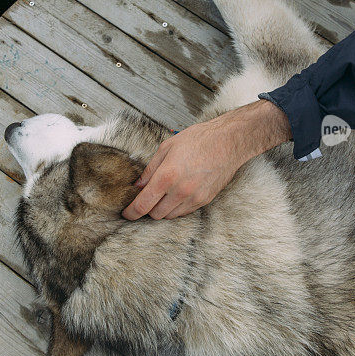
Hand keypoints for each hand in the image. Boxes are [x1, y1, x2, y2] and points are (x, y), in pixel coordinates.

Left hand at [122, 100, 291, 219]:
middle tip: (145, 198)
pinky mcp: (205, 201)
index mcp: (167, 176)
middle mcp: (180, 191)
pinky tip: (176, 194)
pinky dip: (176, 208)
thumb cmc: (198, 140)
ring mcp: (194, 198)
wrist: (228, 142)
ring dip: (162, 209)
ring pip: (169, 216)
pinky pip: (184, 212)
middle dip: (147, 209)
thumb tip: (137, 186)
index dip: (131, 213)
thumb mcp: (167, 148)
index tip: (126, 214)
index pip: (143, 205)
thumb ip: (149, 169)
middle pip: (155, 214)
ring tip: (162, 194)